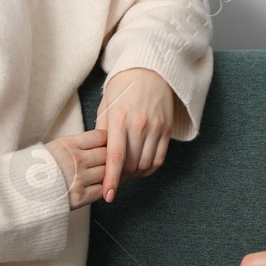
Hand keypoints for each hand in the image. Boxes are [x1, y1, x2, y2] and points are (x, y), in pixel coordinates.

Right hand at [42, 128, 107, 209]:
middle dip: (110, 157)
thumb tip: (98, 141)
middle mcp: (76, 160)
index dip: (107, 140)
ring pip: (107, 173)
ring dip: (108, 174)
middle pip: (107, 154)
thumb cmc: (38, 168)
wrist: (22, 191)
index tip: (107, 145)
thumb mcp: (55, 147)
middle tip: (109, 161)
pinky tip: (99, 187)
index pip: (101, 136)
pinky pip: (100, 191)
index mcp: (68, 144)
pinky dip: (103, 189)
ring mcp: (79, 179)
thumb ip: (76, 145)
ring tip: (105, 175)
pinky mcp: (79, 197)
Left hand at [96, 67, 174, 202]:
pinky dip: (149, 169)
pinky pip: (160, 158)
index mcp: (120, 118)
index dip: (111, 180)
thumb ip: (102, 130)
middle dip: (121, 178)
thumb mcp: (106, 104)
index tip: (108, 196)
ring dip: (135, 175)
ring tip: (126, 174)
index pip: (116, 158)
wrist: (151, 69)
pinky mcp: (167, 129)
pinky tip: (140, 168)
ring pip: (146, 165)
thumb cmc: (123, 86)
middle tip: (113, 180)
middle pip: (132, 165)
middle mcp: (140, 124)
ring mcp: (156, 127)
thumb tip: (97, 155)